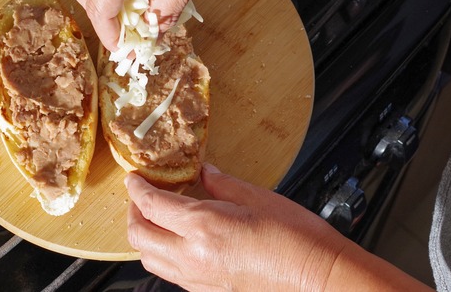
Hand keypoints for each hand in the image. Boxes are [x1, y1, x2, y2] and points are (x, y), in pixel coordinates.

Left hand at [124, 163, 348, 290]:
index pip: (151, 205)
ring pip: (149, 258)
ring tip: (153, 216)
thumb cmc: (296, 239)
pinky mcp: (206, 289)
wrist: (317, 277)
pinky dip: (160, 253)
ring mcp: (197, 277)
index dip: (137, 188)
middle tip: (140, 194)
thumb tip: (205, 171)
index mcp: (203, 226)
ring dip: (143, 234)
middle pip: (139, 235)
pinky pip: (168, 272)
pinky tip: (174, 240)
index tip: (134, 178)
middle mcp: (193, 255)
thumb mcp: (257, 197)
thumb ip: (222, 183)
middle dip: (133, 212)